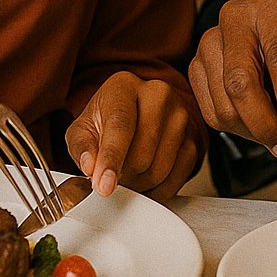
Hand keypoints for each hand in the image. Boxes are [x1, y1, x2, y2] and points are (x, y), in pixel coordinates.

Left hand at [65, 71, 204, 201]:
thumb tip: (91, 166)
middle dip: (123, 177)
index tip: (103, 186)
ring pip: (158, 170)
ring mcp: (181, 115)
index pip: (120, 125)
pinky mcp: (194, 138)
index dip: (111, 159)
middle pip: (142, 154)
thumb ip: (82, 148)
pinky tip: (144, 180)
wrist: (134, 115)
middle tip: (111, 176)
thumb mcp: (82, 130)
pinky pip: (176, 178)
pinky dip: (156, 190)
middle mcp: (158, 94)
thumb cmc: (105, 121)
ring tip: (127, 174)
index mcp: (124, 86)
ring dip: (138, 185)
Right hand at [188, 0, 276, 158]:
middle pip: (240, 81)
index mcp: (276, 5)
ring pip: (224, 104)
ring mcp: (209, 40)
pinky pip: (211, 113)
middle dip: (265, 124)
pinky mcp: (196, 66)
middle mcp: (237, 16)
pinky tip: (257, 118)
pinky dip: (238, 129)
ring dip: (254, 131)